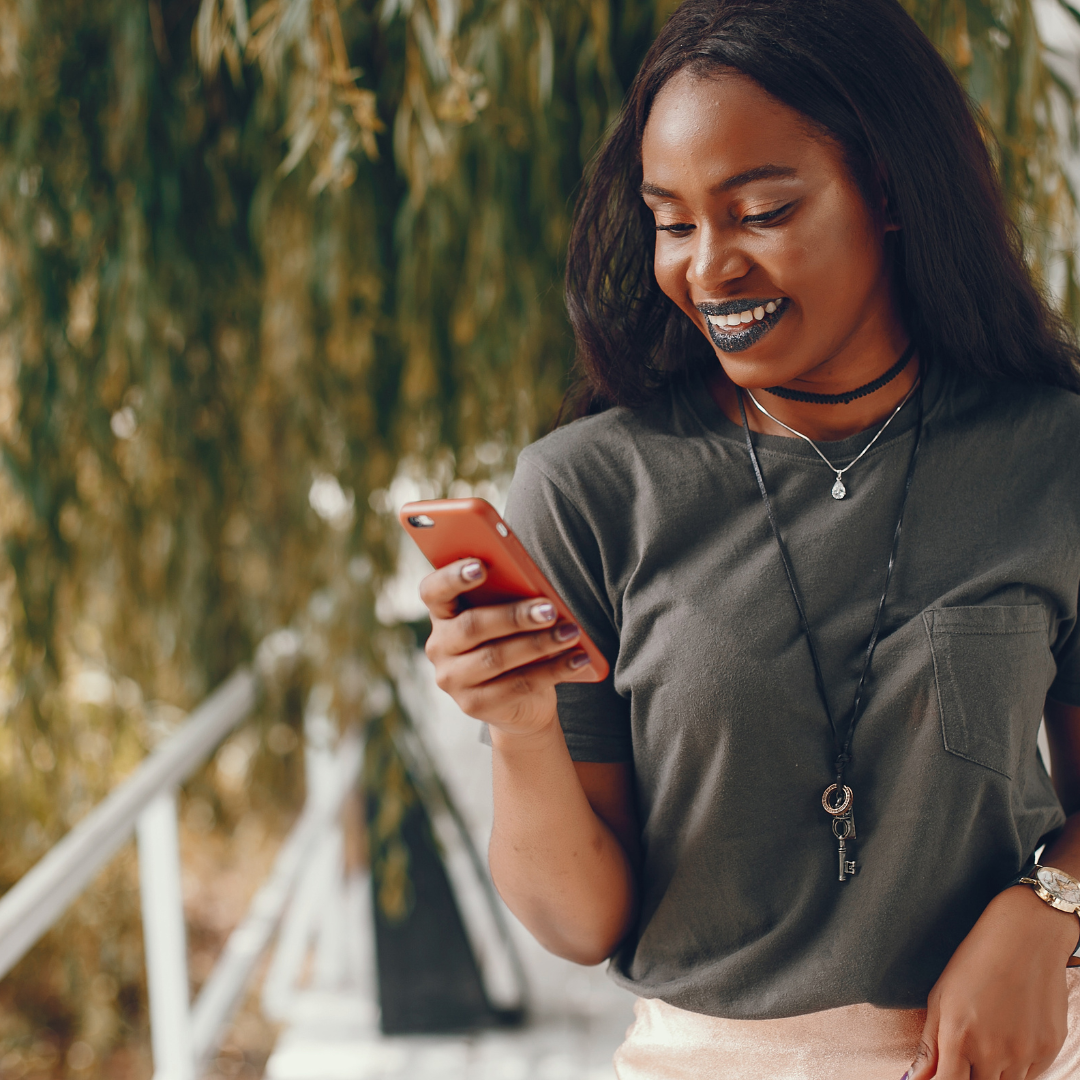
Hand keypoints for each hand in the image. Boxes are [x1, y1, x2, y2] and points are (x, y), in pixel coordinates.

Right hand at [420, 558, 598, 738]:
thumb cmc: (512, 641)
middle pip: (472, 626)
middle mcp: (439, 646)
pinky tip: (578, 659)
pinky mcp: (474, 705)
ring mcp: (453, 679)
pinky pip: (517, 685)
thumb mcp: (506, 616)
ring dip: (540, 644)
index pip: (433, 590)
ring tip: (571, 632)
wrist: (518, 702)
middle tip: (550, 609)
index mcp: (442, 613)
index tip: (481, 566)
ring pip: (496, 658)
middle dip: (515, 616)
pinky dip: (553, 670)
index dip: (452, 577)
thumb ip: (508, 598)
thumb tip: (536, 591)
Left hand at [906, 886, 1074, 1078]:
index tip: (939, 1077)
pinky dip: (1016, 1068)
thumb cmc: (975, 962)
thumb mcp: (941, 996)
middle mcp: (993, 1051)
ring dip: (992, 1073)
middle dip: (968, 1076)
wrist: (1025, 938)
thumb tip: (916, 1078)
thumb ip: (929, 1044)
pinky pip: (1030, 1076)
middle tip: (964, 1055)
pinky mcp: (1049, 1050)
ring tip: (987, 1040)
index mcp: (959, 1036)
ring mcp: (1024, 1054)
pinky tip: (1009, 1038)